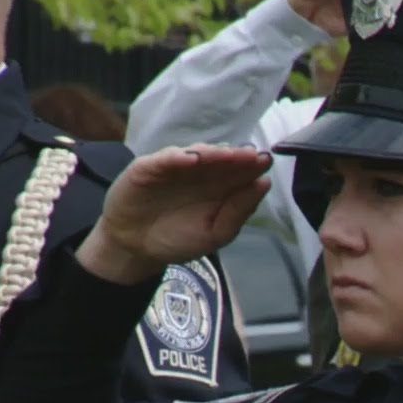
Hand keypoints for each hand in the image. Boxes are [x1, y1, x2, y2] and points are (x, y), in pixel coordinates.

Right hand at [78, 145, 272, 284]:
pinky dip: (178, 158)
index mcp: (221, 187)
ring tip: (229, 155)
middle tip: (253, 156)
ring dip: (214, 154)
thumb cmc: (178, 238)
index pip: (241, 172)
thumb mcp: (216, 233)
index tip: (267, 162)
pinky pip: (164, 160)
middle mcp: (201, 172)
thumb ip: (239, 211)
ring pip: (197, 154)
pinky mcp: (149, 168)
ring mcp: (176, 168)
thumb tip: (264, 183)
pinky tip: (192, 159)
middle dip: (238, 157)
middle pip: (223, 160)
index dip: (254, 166)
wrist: (135, 248)